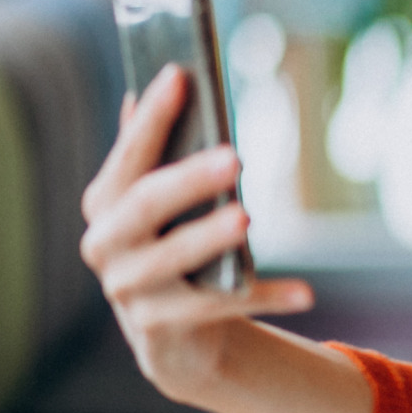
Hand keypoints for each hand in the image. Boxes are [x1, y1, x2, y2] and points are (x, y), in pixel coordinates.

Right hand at [80, 65, 312, 404]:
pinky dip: (265, 297)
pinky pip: (218, 307)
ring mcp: (128, 290)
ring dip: (211, 236)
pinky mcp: (159, 328)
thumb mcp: (161, 203)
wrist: (173, 337)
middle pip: (146, 204)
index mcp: (105, 203)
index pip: (128, 154)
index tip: (179, 75)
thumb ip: (154, 150)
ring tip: (247, 216)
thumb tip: (166, 79)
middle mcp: (104, 245)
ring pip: (174, 258)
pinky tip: (307, 293)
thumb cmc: (173, 247)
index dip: (151, 117)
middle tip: (236, 156)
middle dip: (190, 178)